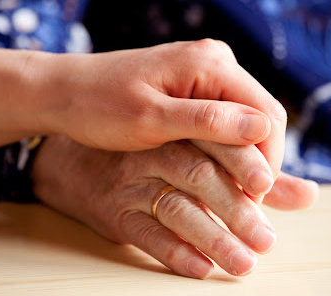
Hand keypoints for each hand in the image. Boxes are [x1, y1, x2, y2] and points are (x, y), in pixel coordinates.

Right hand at [32, 136, 316, 278]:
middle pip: (199, 176)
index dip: (245, 163)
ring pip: (175, 207)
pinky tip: (200, 267)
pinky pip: (144, 234)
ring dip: (211, 237)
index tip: (271, 189)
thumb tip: (308, 194)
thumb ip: (251, 174)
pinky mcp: (114, 212)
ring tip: (243, 264)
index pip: (217, 142)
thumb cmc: (151, 155)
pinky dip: (173, 251)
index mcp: (179, 130)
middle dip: (235, 208)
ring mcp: (131, 183)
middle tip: (266, 239)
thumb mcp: (196, 151)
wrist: (77, 162)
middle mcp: (154, 153)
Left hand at [33, 39, 285, 178]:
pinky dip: (226, 148)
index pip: (266, 115)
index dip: (267, 160)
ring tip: (235, 195)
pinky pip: (224, 118)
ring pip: (244, 120)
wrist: (63, 91)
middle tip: (248, 205)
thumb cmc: (98, 104)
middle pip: (261, 117)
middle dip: (259, 161)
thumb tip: (263, 129)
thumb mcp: (151, 119)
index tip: (254, 199)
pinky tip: (220, 174)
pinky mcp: (193, 86)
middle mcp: (215, 61)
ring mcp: (204, 73)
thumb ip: (208, 122)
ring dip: (244, 157)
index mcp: (210, 63)